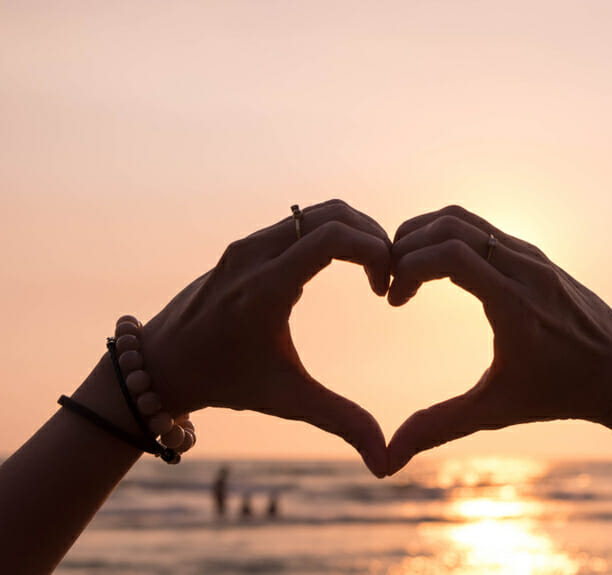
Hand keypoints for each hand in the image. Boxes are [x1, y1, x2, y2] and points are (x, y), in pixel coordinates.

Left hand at [138, 199, 390, 475]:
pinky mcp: (246, 244)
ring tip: (373, 270)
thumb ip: (340, 421)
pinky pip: (301, 221)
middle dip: (373, 237)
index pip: (333, 236)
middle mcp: (255, 254)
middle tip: (389, 274)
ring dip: (354, 233)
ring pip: (317, 212)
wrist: (159, 365)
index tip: (385, 290)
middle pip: (333, 214)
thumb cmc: (224, 382)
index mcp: (266, 287)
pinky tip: (345, 267)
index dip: (375, 252)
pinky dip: (332, 233)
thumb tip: (385, 462)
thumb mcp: (286, 400)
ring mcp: (248, 244)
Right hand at [385, 205, 611, 473]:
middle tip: (388, 280)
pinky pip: (482, 228)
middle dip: (406, 245)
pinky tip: (435, 270)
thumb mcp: (496, 410)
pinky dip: (448, 237)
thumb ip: (440, 426)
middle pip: (450, 225)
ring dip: (425, 235)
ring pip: (465, 218)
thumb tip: (388, 459)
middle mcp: (525, 269)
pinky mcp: (535, 254)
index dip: (408, 268)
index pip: (450, 255)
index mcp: (514, 303)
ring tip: (404, 271)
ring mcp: (532, 256)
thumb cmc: (561, 393)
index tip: (393, 301)